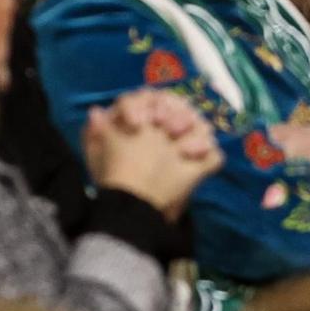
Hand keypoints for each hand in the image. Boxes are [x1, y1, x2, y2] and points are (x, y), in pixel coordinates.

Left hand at [83, 91, 221, 218]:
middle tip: (167, 128)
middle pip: (180, 106)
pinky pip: (214, 156)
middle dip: (175, 113)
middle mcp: (167, 127)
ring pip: (203, 125)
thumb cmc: (113, 179)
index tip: (138, 124)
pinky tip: (190, 159)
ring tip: (180, 146)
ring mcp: (186, 146)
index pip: (145, 98)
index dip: (142, 107)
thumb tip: (96, 112)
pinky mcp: (200, 168)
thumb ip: (95, 133)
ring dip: (194, 128)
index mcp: (143, 118)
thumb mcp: (98, 157)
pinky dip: (207, 154)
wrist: (130, 212)